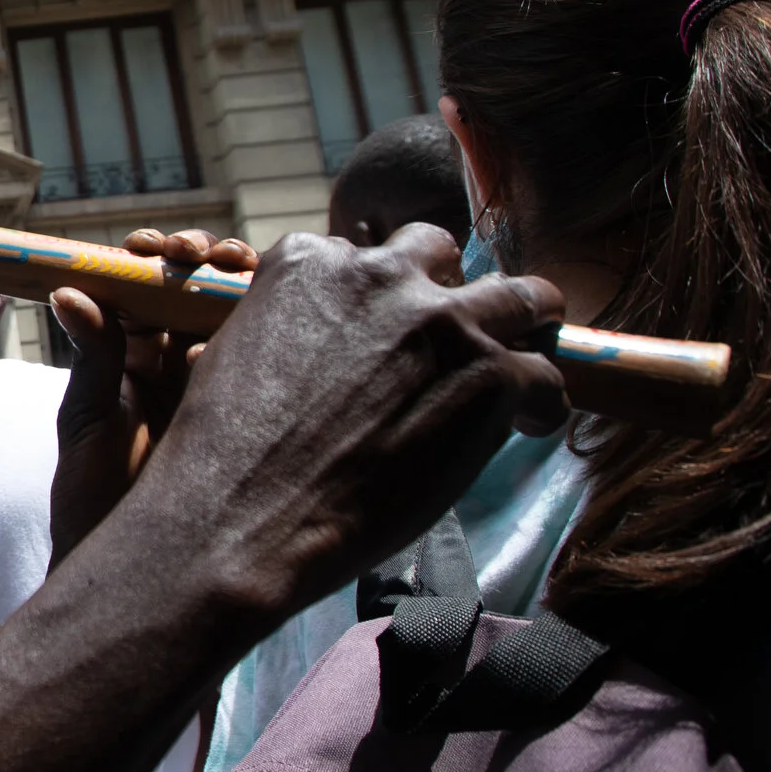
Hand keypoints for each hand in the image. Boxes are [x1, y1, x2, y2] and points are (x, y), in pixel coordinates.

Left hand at [49, 229, 257, 562]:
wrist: (134, 576)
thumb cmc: (95, 500)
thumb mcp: (90, 422)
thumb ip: (92, 359)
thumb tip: (68, 290)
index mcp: (132, 357)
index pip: (148, 289)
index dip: (156, 260)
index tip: (155, 248)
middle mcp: (178, 364)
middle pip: (200, 293)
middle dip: (207, 261)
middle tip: (204, 255)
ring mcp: (221, 386)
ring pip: (239, 318)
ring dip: (241, 286)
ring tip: (235, 273)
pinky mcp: (254, 412)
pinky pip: (270, 362)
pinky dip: (272, 333)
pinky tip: (264, 325)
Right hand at [117, 223, 566, 626]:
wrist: (242, 518)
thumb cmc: (225, 452)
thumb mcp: (233, 351)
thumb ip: (289, 324)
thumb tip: (317, 346)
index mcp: (309, 260)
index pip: (364, 253)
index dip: (379, 295)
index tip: (381, 331)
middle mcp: (379, 272)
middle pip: (442, 254)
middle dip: (448, 289)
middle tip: (449, 337)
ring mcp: (440, 321)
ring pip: (524, 295)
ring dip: (524, 326)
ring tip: (521, 361)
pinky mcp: (488, 376)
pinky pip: (546, 376)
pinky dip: (539, 404)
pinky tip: (524, 427)